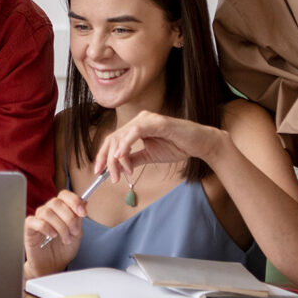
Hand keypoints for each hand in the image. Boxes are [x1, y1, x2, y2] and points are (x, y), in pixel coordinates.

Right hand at [23, 191, 87, 276]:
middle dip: (69, 218)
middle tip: (74, 232)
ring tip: (65, 239)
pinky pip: (35, 221)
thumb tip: (84, 202)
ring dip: (60, 227)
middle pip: (56, 202)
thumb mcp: (77, 234)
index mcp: (60, 209)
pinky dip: (46, 228)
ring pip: (47, 212)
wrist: (52, 266)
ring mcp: (38, 218)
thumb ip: (79, 219)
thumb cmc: (62, 250)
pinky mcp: (29, 228)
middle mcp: (48, 211)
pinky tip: (52, 236)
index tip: (83, 212)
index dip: (74, 200)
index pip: (65, 195)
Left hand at [90, 110, 226, 178]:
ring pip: (122, 136)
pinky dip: (126, 144)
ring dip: (117, 157)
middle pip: (113, 138)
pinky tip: (121, 157)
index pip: (113, 139)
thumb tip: (117, 167)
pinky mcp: (157, 122)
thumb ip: (134, 159)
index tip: (99, 172)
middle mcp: (139, 120)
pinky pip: (135, 132)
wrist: (199, 144)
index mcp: (136, 127)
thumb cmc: (177, 146)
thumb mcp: (150, 155)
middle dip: (107, 159)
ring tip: (119, 173)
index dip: (103, 155)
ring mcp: (147, 119)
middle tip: (110, 177)